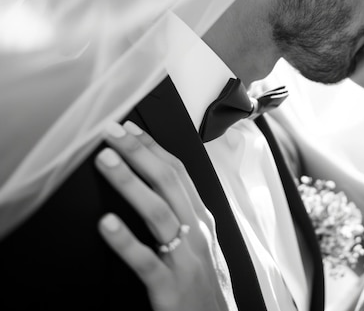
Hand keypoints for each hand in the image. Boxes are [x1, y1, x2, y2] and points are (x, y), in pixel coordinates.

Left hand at [95, 121, 237, 310]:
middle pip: (169, 184)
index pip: (179, 173)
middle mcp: (197, 233)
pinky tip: (106, 224)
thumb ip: (181, 213)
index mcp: (201, 219)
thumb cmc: (204, 282)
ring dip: (130, 183)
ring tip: (106, 161)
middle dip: (140, 153)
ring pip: (159, 214)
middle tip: (112, 132)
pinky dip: (126, 242)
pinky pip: (146, 261)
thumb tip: (154, 183)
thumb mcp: (199, 241)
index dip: (154, 148)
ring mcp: (185, 259)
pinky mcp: (170, 288)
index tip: (131, 128)